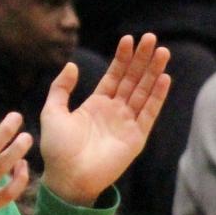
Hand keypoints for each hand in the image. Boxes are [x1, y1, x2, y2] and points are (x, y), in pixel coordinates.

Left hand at [39, 34, 170, 205]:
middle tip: (151, 37)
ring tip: (161, 51)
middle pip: (133, 79)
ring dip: (153, 72)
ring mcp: (127, 123)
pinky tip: (164, 78)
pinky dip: (157, 96)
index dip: (122, 58)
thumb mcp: (52, 112)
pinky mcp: (136, 137)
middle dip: (142, 59)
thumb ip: (60, 89)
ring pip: (144, 92)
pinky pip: (149, 113)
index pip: (114, 75)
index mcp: (96, 104)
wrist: (67, 176)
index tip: (129, 39)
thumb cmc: (57, 148)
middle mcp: (115, 111)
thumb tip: (71, 65)